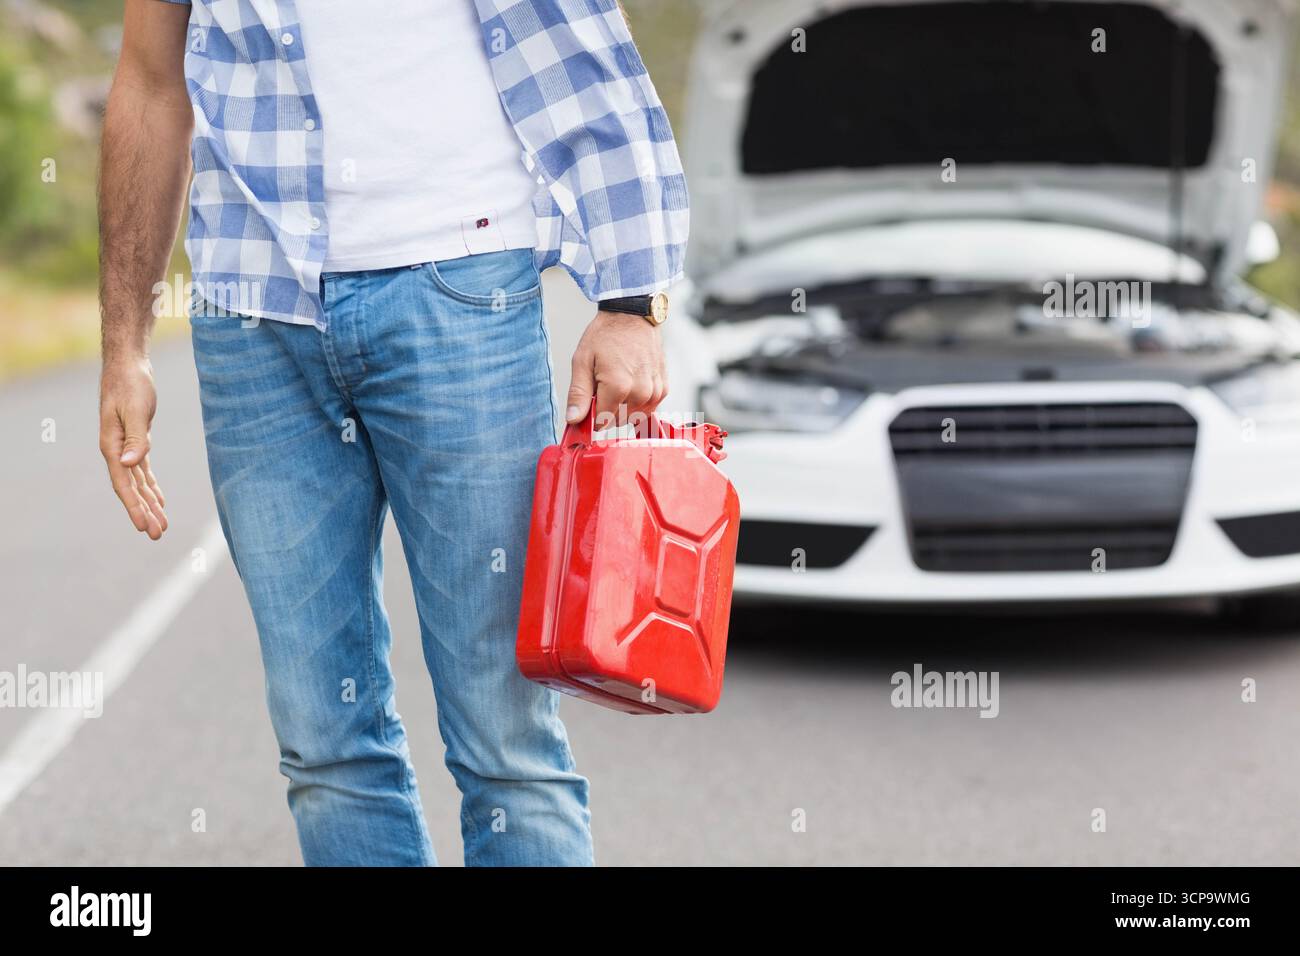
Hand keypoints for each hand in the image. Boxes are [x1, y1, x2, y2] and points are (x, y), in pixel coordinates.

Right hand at [99, 355, 167, 539]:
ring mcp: (125, 446)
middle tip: (158, 535)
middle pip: (131, 489)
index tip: (145, 527)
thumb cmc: (131, 384)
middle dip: (144, 512)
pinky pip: (143, 470)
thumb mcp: (136, 410)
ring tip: (162, 524)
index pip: (123, 484)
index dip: (134, 507)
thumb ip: (136, 438)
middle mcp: (116, 450)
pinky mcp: (137, 440)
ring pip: (138, 482)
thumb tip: (130, 464)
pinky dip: (152, 485)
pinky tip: (159, 499)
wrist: (129, 365)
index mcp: (112, 446)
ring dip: (149, 503)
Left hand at [565, 310, 667, 426]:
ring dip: (623, 407)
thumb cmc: (606, 335)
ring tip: (618, 383)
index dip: (592, 415)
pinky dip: (638, 403)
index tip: (590, 402)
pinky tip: (631, 385)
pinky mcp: (664, 388)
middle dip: (608, 409)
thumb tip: (574, 419)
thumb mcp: (583, 361)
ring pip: (634, 416)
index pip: (602, 421)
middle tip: (603, 386)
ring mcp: (654, 391)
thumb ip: (578, 394)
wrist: (632, 316)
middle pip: (618, 420)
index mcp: (618, 387)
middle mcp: (640, 392)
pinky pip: (649, 409)